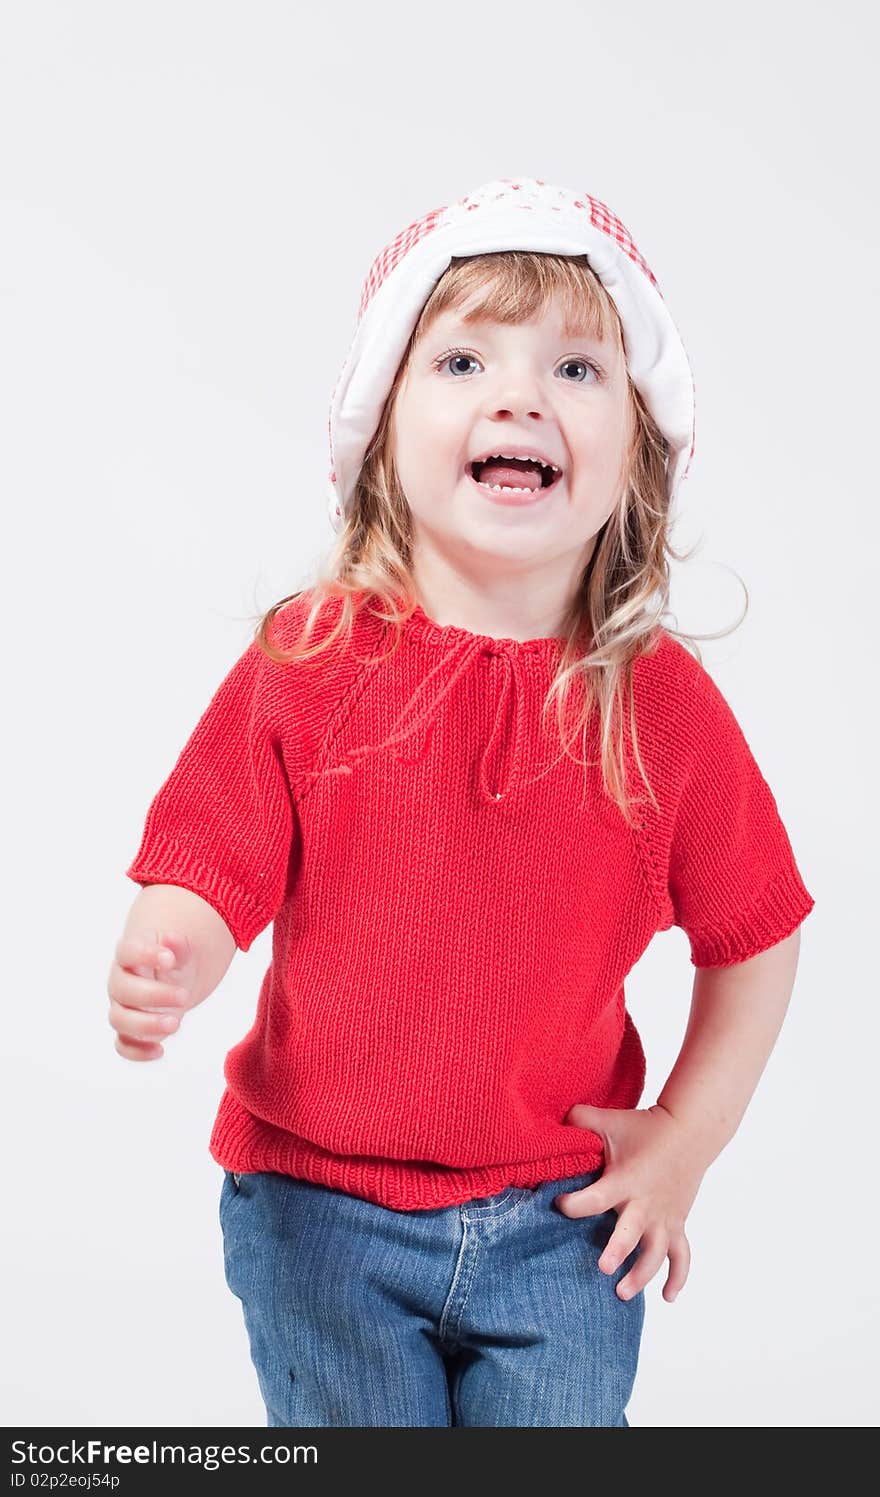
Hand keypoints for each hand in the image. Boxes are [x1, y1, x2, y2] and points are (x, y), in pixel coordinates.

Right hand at [106, 929, 197, 1061]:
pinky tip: (160, 1050)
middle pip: (122, 989)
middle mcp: (120, 982)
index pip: (126, 951)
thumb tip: (171, 937)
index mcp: (130, 955)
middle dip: (153, 995)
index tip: (169, 958)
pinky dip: (137, 1052)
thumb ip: (178, 946)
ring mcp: (122, 1007)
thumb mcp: (181, 951)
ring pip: (119, 1019)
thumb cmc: (173, 963)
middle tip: (184, 996)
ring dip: (146, 1024)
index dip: (144, 954)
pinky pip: (123, 1045)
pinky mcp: (129, 1031)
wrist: (170, 979)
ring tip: (176, 1023)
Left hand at [556, 1102, 707, 1302]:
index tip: (559, 1204)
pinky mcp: (677, 1223)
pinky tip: (668, 1297)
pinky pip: (682, 1256)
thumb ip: (579, 1121)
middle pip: (632, 1233)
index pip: (596, 1198)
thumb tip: (551, 1123)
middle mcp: (645, 1203)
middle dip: (618, 1251)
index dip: (575, 1203)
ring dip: (641, 1275)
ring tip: (621, 1293)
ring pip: (657, 1253)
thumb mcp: (609, 1120)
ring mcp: (664, 1217)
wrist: (690, 1130)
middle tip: (603, 1268)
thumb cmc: (644, 1127)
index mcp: (625, 1180)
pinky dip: (678, 1278)